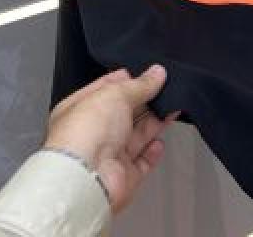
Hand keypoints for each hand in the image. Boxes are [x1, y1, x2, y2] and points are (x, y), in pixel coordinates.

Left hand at [43, 64, 180, 214]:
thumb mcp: (116, 94)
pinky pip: (142, 162)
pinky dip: (152, 152)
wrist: (87, 179)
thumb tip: (157, 73)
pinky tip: (159, 142)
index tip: (148, 74)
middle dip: (145, 101)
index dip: (127, 81)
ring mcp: (107, 156)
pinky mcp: (123, 176)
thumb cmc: (85, 133)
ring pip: (136, 135)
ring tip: (172, 107)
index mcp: (79, 109)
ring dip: (154, 122)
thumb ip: (140, 84)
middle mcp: (92, 133)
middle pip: (124, 113)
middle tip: (166, 88)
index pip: (105, 90)